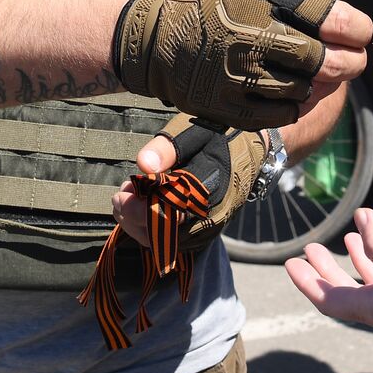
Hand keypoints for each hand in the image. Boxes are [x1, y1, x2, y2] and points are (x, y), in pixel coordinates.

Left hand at [112, 119, 266, 248]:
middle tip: (118, 196)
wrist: (255, 150)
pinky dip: (152, 228)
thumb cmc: (221, 135)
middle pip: (164, 232)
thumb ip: (167, 148)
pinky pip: (174, 239)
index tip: (123, 192)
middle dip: (134, 217)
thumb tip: (143, 164)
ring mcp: (209, 226)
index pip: (168, 210)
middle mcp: (211, 214)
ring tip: (125, 200)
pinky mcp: (205, 231)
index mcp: (210, 187)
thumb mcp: (194, 131)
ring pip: (167, 240)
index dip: (140, 208)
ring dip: (139, 224)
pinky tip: (140, 208)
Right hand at [113, 0, 371, 128]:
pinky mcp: (229, 107)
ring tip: (309, 72)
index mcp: (266, 1)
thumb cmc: (211, 2)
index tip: (359, 33)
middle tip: (350, 61)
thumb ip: (300, 3)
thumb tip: (349, 26)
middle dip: (349, 62)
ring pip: (308, 90)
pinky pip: (283, 114)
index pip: (337, 20)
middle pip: (329, 62)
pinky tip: (287, 90)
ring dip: (316, 83)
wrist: (150, 35)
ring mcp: (242, 76)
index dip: (358, 30)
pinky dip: (292, 103)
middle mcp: (256, 39)